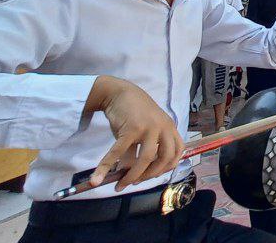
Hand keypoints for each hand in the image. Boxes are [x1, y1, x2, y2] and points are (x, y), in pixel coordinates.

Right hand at [86, 76, 182, 190]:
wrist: (120, 92)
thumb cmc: (134, 113)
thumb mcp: (146, 129)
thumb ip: (146, 147)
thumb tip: (132, 173)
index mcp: (170, 128)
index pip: (177, 152)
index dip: (167, 167)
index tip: (153, 175)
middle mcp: (163, 128)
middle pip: (163, 159)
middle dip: (149, 175)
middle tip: (136, 182)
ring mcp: (148, 127)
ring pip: (145, 159)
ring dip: (132, 175)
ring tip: (121, 184)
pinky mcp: (131, 128)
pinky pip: (119, 152)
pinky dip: (106, 166)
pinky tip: (97, 178)